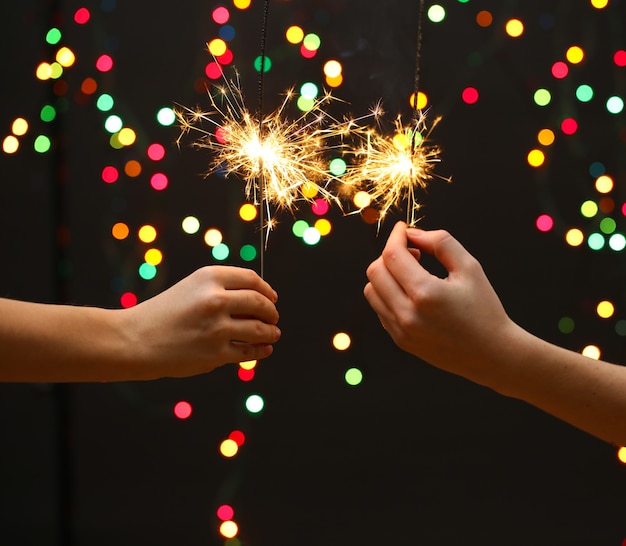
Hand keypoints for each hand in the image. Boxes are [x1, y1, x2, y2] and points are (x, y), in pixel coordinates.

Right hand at [121, 266, 280, 378]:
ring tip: (273, 333)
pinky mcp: (216, 353)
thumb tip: (258, 299)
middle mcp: (215, 299)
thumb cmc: (163, 314)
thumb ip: (221, 290)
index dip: (266, 289)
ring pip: (259, 329)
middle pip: (259, 302)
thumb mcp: (190, 288)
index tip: (271, 297)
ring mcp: (217, 327)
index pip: (251, 278)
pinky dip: (261, 350)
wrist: (135, 340)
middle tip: (274, 317)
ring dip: (271, 332)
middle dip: (271, 311)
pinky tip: (264, 349)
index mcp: (209, 277)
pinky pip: (249, 351)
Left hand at [364, 222, 513, 384]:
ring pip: (372, 291)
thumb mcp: (469, 267)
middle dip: (390, 254)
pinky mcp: (400, 340)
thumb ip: (440, 242)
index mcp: (425, 293)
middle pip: (375, 271)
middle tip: (413, 253)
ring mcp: (400, 330)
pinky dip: (388, 294)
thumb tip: (412, 233)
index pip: (392, 255)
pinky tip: (412, 293)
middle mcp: (407, 314)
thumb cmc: (484, 308)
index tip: (402, 229)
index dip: (395, 236)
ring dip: (386, 275)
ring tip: (412, 273)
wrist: (492, 354)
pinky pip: (380, 309)